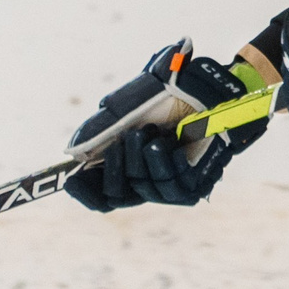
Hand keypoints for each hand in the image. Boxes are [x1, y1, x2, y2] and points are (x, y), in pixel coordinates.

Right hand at [64, 39, 270, 210]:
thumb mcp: (136, 100)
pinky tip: (173, 148)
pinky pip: (172, 186)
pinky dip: (168, 166)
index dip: (84, 191)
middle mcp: (144, 182)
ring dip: (142, 161)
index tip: (72, 179)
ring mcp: (168, 188)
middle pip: (115, 195)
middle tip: (127, 137)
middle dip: (115, 167)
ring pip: (143, 188)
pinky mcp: (192, 189)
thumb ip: (108, 120)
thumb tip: (79, 143)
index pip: (99, 196)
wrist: (216, 92)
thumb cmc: (173, 95)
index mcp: (124, 166)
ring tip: (152, 133)